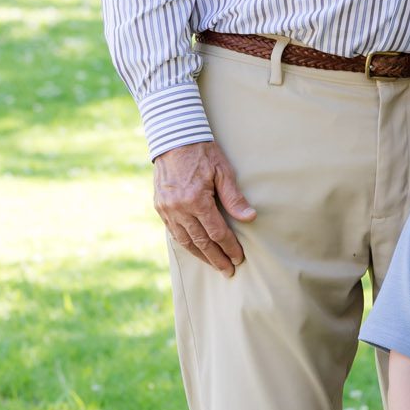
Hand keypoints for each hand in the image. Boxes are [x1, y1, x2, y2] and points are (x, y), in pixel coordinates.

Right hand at [154, 140, 255, 274]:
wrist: (173, 138)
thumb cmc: (203, 152)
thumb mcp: (223, 171)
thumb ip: (234, 197)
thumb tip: (249, 218)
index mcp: (196, 199)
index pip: (216, 232)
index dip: (229, 247)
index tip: (239, 257)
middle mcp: (179, 208)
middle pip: (201, 242)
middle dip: (216, 258)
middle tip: (229, 271)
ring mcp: (167, 209)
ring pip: (185, 240)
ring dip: (201, 256)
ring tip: (214, 265)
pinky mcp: (160, 207)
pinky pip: (173, 232)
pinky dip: (186, 244)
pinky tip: (196, 250)